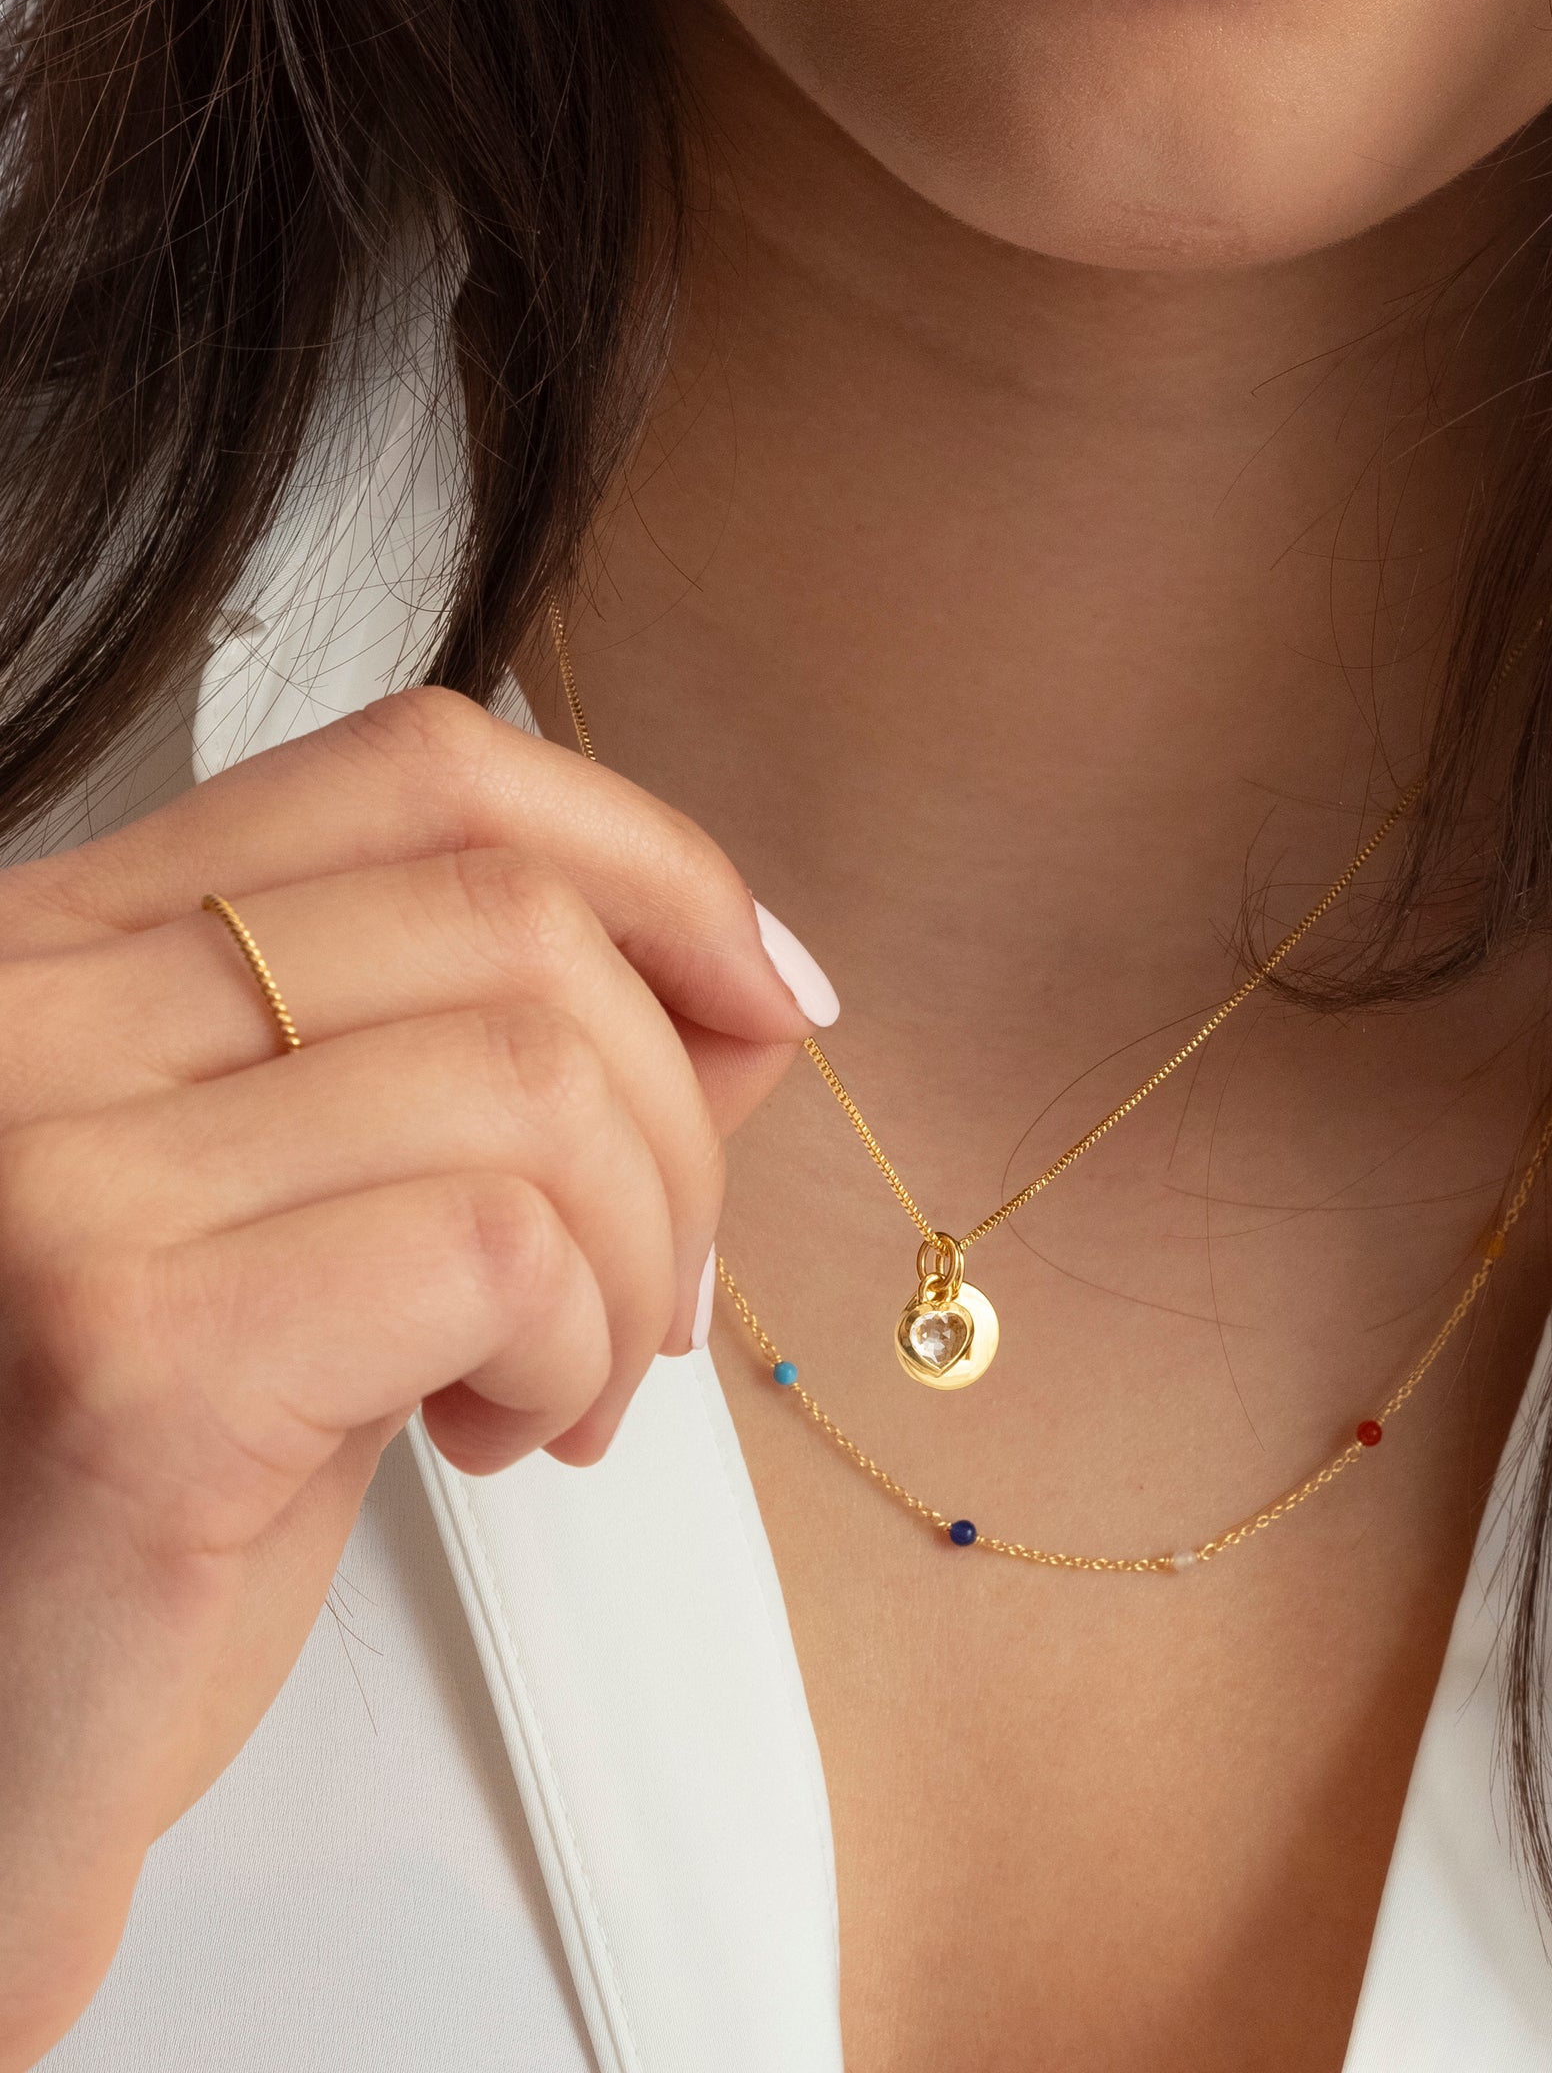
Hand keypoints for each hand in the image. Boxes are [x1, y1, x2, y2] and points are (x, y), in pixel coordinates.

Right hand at [0, 688, 823, 2066]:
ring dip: (630, 1256)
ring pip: (532, 1079)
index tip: (767, 993)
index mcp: (76, 944)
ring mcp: (50, 1161)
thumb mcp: (346, 1219)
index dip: (649, 860)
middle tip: (649, 1287)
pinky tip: (504, 1438)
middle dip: (674, 1115)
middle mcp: (27, 1008)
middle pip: (512, 920)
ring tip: (560, 1385)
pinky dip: (575, 1349)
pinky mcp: (120, 1342)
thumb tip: (756, 987)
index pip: (420, 770)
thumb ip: (522, 1078)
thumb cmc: (157, 1491)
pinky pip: (497, 1247)